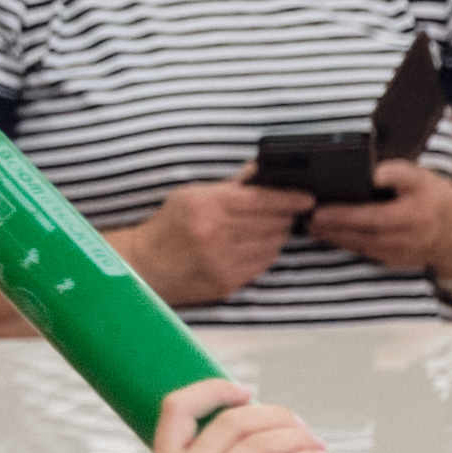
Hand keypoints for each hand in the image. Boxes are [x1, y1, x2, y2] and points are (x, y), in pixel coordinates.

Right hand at [122, 178, 309, 310]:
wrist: (144, 267)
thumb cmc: (168, 227)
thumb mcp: (191, 195)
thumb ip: (230, 185)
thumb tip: (261, 170)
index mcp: (207, 206)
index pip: (262, 199)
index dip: (290, 198)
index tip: (307, 198)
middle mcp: (215, 234)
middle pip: (272, 222)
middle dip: (284, 216)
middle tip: (286, 212)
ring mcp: (222, 261)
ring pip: (272, 243)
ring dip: (275, 235)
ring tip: (265, 229)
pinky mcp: (226, 282)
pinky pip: (262, 264)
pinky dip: (265, 253)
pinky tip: (254, 247)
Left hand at [304, 154, 451, 279]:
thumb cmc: (434, 199)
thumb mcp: (421, 178)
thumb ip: (396, 172)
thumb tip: (372, 173)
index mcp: (410, 216)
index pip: (370, 217)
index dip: (342, 215)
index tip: (318, 211)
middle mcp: (403, 239)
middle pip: (358, 235)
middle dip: (329, 229)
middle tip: (306, 219)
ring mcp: (397, 254)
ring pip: (358, 247)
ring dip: (332, 238)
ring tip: (311, 227)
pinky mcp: (392, 261)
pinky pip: (363, 252)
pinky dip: (345, 244)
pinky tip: (329, 235)